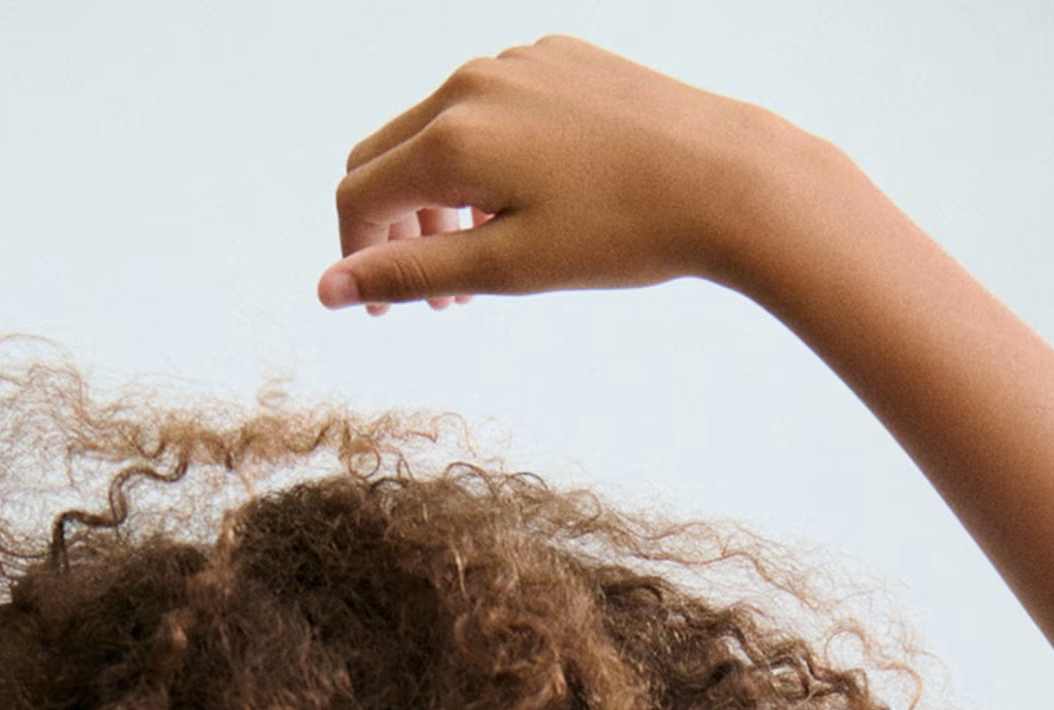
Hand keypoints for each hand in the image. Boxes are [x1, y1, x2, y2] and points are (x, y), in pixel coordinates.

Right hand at [318, 35, 783, 318]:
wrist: (725, 178)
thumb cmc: (623, 231)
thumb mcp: (507, 267)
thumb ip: (411, 271)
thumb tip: (328, 291)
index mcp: (453, 134)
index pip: (360, 194)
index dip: (358, 256)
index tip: (387, 307)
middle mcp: (473, 81)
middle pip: (388, 154)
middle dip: (396, 226)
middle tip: (439, 292)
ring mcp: (517, 62)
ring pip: (440, 130)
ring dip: (440, 196)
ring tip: (485, 254)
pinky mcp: (557, 58)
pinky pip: (492, 107)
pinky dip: (486, 160)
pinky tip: (532, 204)